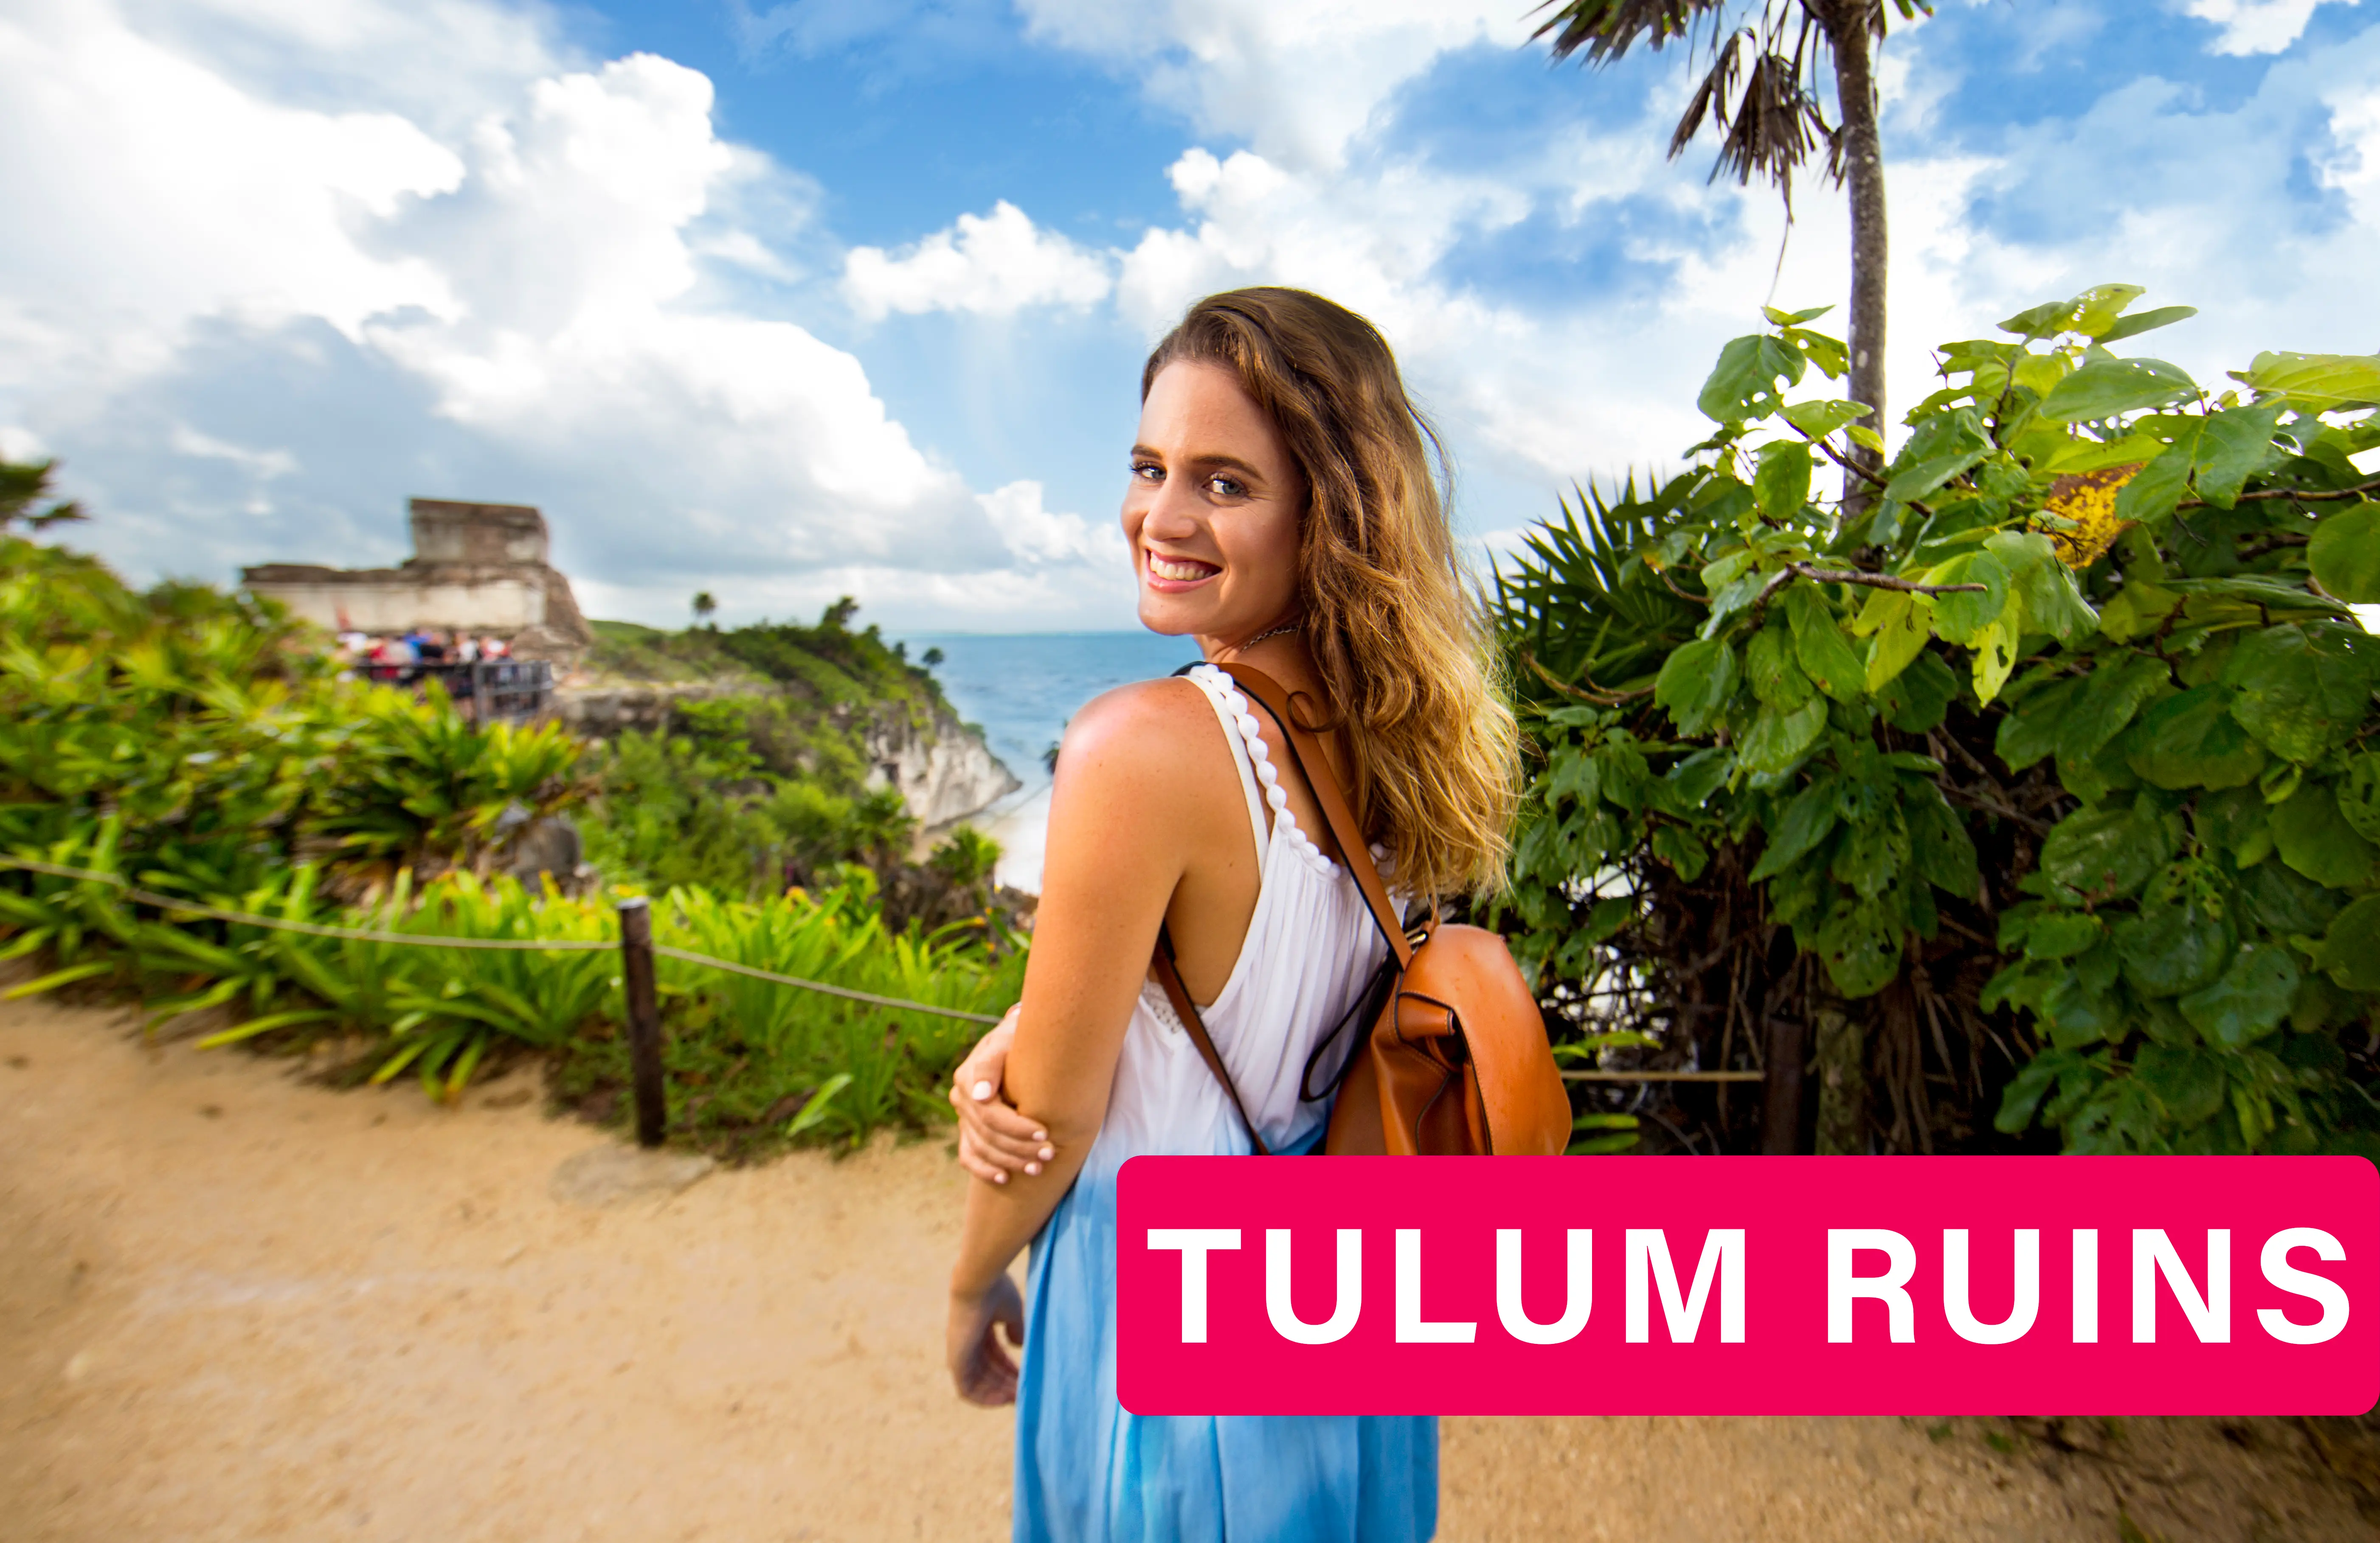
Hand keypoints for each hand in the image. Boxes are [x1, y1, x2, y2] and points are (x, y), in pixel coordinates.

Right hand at [948, 1005, 1054, 1182]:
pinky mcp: (967, 1129)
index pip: (990, 1114)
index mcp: (968, 1076)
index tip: (1045, 1133)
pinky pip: (968, 1155)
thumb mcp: (1010, 1037)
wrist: (1017, 1038)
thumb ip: (993, 1063)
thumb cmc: (1020, 1036)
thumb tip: (982, 1096)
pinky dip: (984, 1169)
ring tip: (1037, 1168)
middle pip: (987, 1134)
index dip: (1017, 1128)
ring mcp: (963, 1115)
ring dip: (1008, 1161)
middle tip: (1050, 1154)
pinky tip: (1003, 1178)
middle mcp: (962, 1097)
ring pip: (980, 1148)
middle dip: (1020, 1148)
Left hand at [948, 1273, 1026, 1405]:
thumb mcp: (1011, 1312)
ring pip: (979, 1382)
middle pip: (988, 1370)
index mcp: (979, 1328)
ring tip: (1018, 1398)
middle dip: (1006, 1383)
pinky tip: (1002, 1401)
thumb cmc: (996, 1291)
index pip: (994, 1355)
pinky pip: (966, 1389)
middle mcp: (967, 1342)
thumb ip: (1015, 1328)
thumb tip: (1019, 1345)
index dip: (1010, 1368)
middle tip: (1025, 1393)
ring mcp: (960, 1352)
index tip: (1026, 1377)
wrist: (979, 1281)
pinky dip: (983, 1398)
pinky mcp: (956, 1361)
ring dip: (998, 1392)